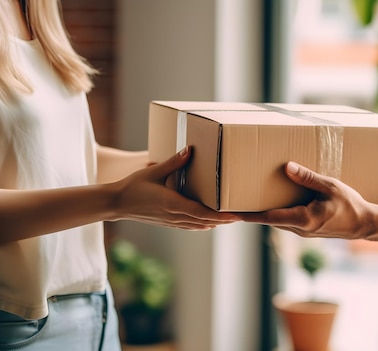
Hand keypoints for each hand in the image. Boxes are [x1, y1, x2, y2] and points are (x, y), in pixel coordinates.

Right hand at [110, 146, 237, 229]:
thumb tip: (190, 150)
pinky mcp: (168, 223)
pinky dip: (203, 225)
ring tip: (231, 219)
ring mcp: (171, 221)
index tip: (234, 216)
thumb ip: (173, 162)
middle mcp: (174, 216)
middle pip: (205, 221)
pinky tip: (210, 223)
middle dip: (224, 220)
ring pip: (199, 226)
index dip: (220, 216)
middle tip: (241, 217)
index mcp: (173, 204)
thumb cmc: (133, 186)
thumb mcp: (153, 171)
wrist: (116, 204)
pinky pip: (190, 226)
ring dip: (215, 224)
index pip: (202, 213)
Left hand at [239, 162, 377, 238]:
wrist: (365, 224)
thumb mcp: (331, 187)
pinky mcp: (306, 229)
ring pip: (276, 220)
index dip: (247, 214)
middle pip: (268, 219)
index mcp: (304, 219)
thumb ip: (308, 178)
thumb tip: (287, 167)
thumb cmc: (350, 205)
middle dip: (250, 212)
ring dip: (262, 212)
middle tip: (230, 203)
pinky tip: (270, 201)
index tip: (229, 212)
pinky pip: (285, 220)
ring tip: (245, 200)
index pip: (268, 217)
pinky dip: (275, 212)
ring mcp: (302, 231)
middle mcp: (299, 228)